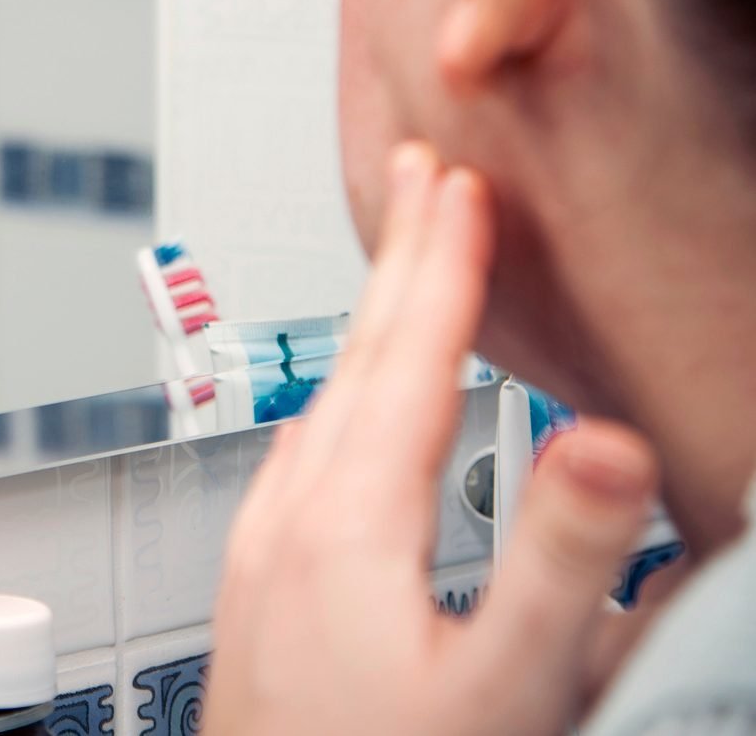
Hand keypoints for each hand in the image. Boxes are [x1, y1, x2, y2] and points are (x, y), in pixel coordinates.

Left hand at [204, 143, 658, 735]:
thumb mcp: (504, 688)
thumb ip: (554, 562)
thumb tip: (605, 442)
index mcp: (347, 522)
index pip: (408, 358)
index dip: (445, 263)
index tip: (464, 180)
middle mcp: (287, 521)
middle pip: (355, 364)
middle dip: (398, 265)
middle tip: (424, 178)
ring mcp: (262, 557)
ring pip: (322, 407)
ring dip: (370, 329)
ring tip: (401, 277)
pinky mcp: (258, 596)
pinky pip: (302, 460)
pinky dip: (341, 404)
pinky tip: (344, 426)